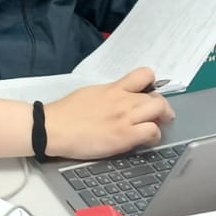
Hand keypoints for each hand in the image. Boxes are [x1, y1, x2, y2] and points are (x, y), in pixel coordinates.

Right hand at [44, 67, 174, 159]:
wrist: (53, 127)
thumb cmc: (67, 112)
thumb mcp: (91, 94)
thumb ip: (109, 95)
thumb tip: (119, 99)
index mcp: (114, 88)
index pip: (144, 75)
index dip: (151, 85)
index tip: (148, 94)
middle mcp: (123, 100)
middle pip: (157, 97)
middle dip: (161, 107)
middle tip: (157, 116)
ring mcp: (125, 118)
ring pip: (160, 111)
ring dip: (161, 120)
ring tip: (154, 128)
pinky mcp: (124, 136)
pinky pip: (152, 132)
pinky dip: (154, 136)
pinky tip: (145, 140)